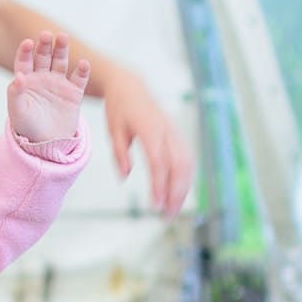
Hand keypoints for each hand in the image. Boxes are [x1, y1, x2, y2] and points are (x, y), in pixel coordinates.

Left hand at [6, 36, 90, 150]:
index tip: (27, 42)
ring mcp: (59, 83)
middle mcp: (43, 78)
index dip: (25, 51)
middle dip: (45, 45)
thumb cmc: (26, 126)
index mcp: (26, 80)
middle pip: (44, 57)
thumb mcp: (17, 111)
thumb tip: (18, 76)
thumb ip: (15, 93)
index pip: (25, 61)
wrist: (47, 143)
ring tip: (63, 37)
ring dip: (62, 50)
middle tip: (47, 34)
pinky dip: (82, 71)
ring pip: (61, 62)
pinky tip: (83, 63)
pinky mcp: (74, 92)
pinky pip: (79, 79)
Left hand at [86, 54, 193, 213]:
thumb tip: (124, 177)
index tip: (155, 205)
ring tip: (172, 210)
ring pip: (187, 164)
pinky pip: (187, 159)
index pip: (158, 161)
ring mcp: (175, 132)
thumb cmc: (119, 108)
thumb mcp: (113, 130)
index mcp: (150, 128)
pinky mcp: (177, 136)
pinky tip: (178, 194)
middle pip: (179, 165)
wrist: (130, 86)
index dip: (159, 184)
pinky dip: (185, 179)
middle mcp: (167, 130)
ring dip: (183, 189)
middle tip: (166, 215)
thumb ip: (119, 154)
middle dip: (176, 192)